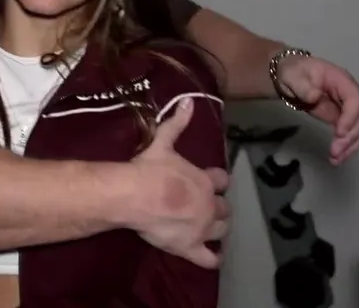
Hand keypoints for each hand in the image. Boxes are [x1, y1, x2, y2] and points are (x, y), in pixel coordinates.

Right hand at [124, 99, 230, 268]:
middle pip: (224, 208)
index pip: (221, 180)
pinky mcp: (191, 247)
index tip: (211, 180)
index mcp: (205, 181)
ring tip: (207, 227)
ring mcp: (202, 228)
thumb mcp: (163, 143)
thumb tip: (188, 100)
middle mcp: (209, 205)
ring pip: (221, 230)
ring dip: (216, 228)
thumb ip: (176, 124)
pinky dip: (212, 257)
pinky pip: (209, 258)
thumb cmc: (149, 169)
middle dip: (217, 206)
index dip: (216, 180)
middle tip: (205, 205)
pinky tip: (211, 255)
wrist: (134, 195)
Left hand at [277, 55, 358, 164]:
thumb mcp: (293, 75)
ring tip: (336, 159)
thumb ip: (304, 86)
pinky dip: (348, 147)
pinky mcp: (342, 119)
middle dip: (352, 136)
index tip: (339, 133)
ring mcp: (348, 108)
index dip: (351, 117)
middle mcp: (350, 94)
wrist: (289, 77)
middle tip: (336, 151)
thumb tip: (315, 96)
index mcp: (341, 80)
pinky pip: (352, 134)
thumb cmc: (293, 73)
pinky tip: (337, 157)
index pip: (355, 99)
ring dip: (352, 146)